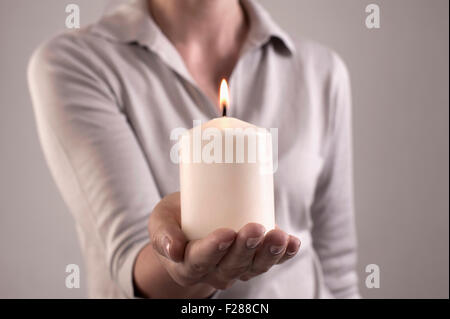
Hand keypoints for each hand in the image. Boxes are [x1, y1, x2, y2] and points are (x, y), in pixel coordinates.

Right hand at [148, 192, 300, 290]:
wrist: (188, 225)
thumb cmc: (174, 221)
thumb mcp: (159, 221)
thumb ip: (162, 234)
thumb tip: (173, 249)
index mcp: (186, 265)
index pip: (199, 261)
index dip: (213, 250)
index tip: (226, 233)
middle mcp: (212, 272)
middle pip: (231, 266)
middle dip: (246, 249)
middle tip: (255, 228)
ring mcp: (235, 268)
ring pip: (253, 267)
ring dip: (269, 253)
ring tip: (280, 237)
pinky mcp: (252, 260)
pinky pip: (269, 261)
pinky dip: (284, 254)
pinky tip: (293, 243)